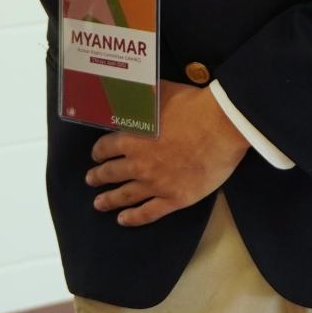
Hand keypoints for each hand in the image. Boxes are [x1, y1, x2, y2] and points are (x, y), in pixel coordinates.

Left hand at [85, 84, 250, 225]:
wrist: (221, 126)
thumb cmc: (191, 106)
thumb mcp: (156, 93)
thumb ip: (136, 97)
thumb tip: (121, 92)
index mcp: (132, 139)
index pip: (105, 148)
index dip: (98, 152)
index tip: (96, 156)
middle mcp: (139, 164)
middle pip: (111, 173)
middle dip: (98, 177)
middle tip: (90, 180)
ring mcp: (156, 184)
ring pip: (125, 195)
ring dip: (109, 200)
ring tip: (99, 204)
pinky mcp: (175, 198)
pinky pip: (148, 212)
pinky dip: (133, 218)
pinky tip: (123, 220)